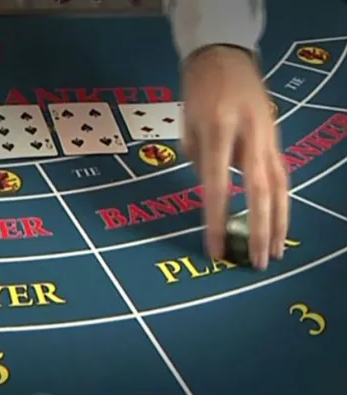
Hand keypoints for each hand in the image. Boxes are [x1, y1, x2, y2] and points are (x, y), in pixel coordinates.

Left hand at [181, 45, 288, 269]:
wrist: (223, 57)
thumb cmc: (198, 92)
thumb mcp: (187, 124)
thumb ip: (197, 159)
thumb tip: (210, 191)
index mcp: (219, 128)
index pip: (216, 184)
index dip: (216, 220)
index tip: (215, 250)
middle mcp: (249, 134)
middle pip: (260, 190)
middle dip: (260, 230)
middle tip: (259, 262)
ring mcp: (268, 136)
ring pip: (279, 186)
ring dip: (278, 222)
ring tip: (275, 252)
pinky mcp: (275, 138)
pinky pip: (281, 176)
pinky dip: (281, 203)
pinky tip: (278, 224)